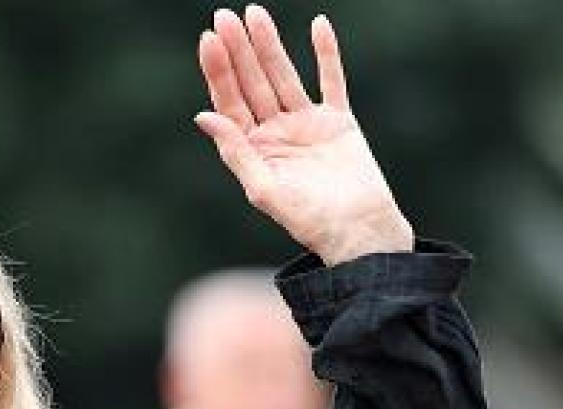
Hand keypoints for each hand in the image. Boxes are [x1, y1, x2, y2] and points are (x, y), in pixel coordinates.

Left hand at [194, 6, 412, 265]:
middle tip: (224, 16)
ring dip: (270, 46)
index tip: (209, 41)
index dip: (219, 72)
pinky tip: (318, 25)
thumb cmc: (309, 222)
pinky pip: (331, 80)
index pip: (229, 103)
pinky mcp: (338, 121)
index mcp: (253, 150)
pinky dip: (326, 54)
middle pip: (251, 83)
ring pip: (283, 76)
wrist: (359, 232)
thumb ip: (236, 153)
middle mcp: (275, 133)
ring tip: (256, 14)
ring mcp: (306, 124)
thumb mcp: (264, 191)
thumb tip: (203, 116)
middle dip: (238, 50)